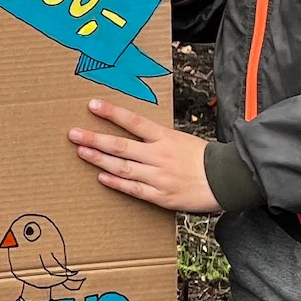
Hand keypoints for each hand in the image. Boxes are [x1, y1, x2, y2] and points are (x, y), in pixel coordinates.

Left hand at [70, 98, 219, 213]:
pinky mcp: (160, 195)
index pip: (134, 121)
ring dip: (100, 159)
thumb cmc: (203, 158)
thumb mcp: (181, 139)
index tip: (92, 105)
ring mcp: (158, 176)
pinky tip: (100, 176)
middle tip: (73, 133)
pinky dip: (116, 183)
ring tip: (81, 151)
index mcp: (165, 137)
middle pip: (121, 145)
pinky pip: (134, 188)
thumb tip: (132, 130)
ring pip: (123, 166)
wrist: (226, 180)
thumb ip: (156, 137)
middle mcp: (159, 155)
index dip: (112, 113)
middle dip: (95, 138)